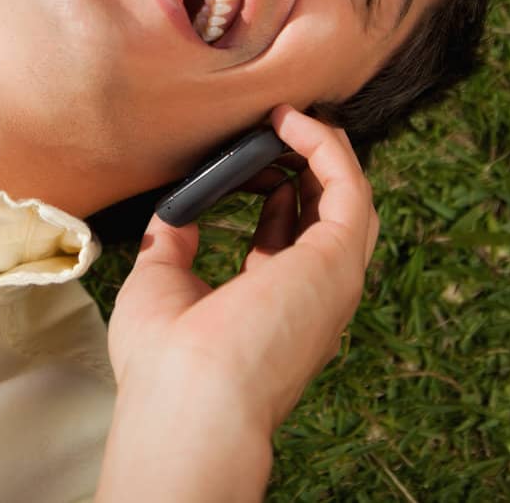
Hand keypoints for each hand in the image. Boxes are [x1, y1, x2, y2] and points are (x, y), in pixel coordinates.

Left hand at [95, 105, 378, 499]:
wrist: (188, 396)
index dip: (275, 197)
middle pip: (327, 216)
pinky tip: (291, 121)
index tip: (250, 160)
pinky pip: (350, 188)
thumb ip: (173, 246)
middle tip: (276, 123)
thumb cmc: (164, 361)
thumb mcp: (159, 285)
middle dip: (307, 165)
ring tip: (288, 113)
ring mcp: (331, 280)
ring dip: (322, 150)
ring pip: (350, 199)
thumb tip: (173, 217)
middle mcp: (311, 297)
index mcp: (272, 309)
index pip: (288, 243)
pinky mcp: (338, 261)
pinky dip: (325, 148)